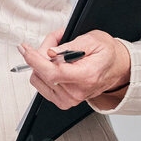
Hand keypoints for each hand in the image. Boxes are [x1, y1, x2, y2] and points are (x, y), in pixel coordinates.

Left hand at [17, 29, 132, 110]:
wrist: (116, 67)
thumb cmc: (106, 53)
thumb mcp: (93, 39)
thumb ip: (70, 44)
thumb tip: (50, 52)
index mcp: (86, 76)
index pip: (53, 72)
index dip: (35, 59)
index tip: (24, 48)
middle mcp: (77, 92)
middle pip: (43, 73)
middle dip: (42, 53)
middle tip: (55, 42)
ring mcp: (70, 99)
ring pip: (39, 78)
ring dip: (42, 62)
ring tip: (58, 53)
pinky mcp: (63, 102)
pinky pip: (41, 85)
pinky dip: (43, 72)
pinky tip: (56, 65)